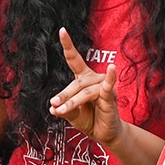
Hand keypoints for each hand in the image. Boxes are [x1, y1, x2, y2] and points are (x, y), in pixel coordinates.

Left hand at [49, 27, 120, 146]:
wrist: (105, 135)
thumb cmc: (90, 120)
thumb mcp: (73, 115)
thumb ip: (64, 110)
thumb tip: (52, 108)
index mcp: (83, 80)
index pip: (74, 59)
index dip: (68, 45)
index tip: (62, 30)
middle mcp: (93, 80)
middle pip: (76, 83)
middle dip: (64, 95)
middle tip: (54, 105)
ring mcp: (103, 87)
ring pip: (85, 92)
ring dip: (73, 101)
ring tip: (63, 111)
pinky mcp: (110, 97)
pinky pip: (107, 86)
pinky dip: (110, 78)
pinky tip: (111, 69)